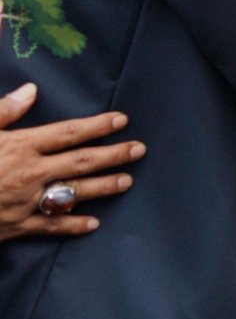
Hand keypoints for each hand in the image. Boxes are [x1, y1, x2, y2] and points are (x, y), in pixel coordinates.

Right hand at [0, 83, 144, 241]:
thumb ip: (3, 112)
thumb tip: (30, 92)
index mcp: (20, 146)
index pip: (68, 133)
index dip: (97, 126)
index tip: (122, 120)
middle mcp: (29, 173)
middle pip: (81, 162)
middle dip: (114, 155)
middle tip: (140, 149)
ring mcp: (25, 202)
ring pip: (74, 193)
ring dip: (104, 187)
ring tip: (127, 181)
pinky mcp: (16, 227)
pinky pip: (50, 226)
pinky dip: (73, 224)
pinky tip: (94, 223)